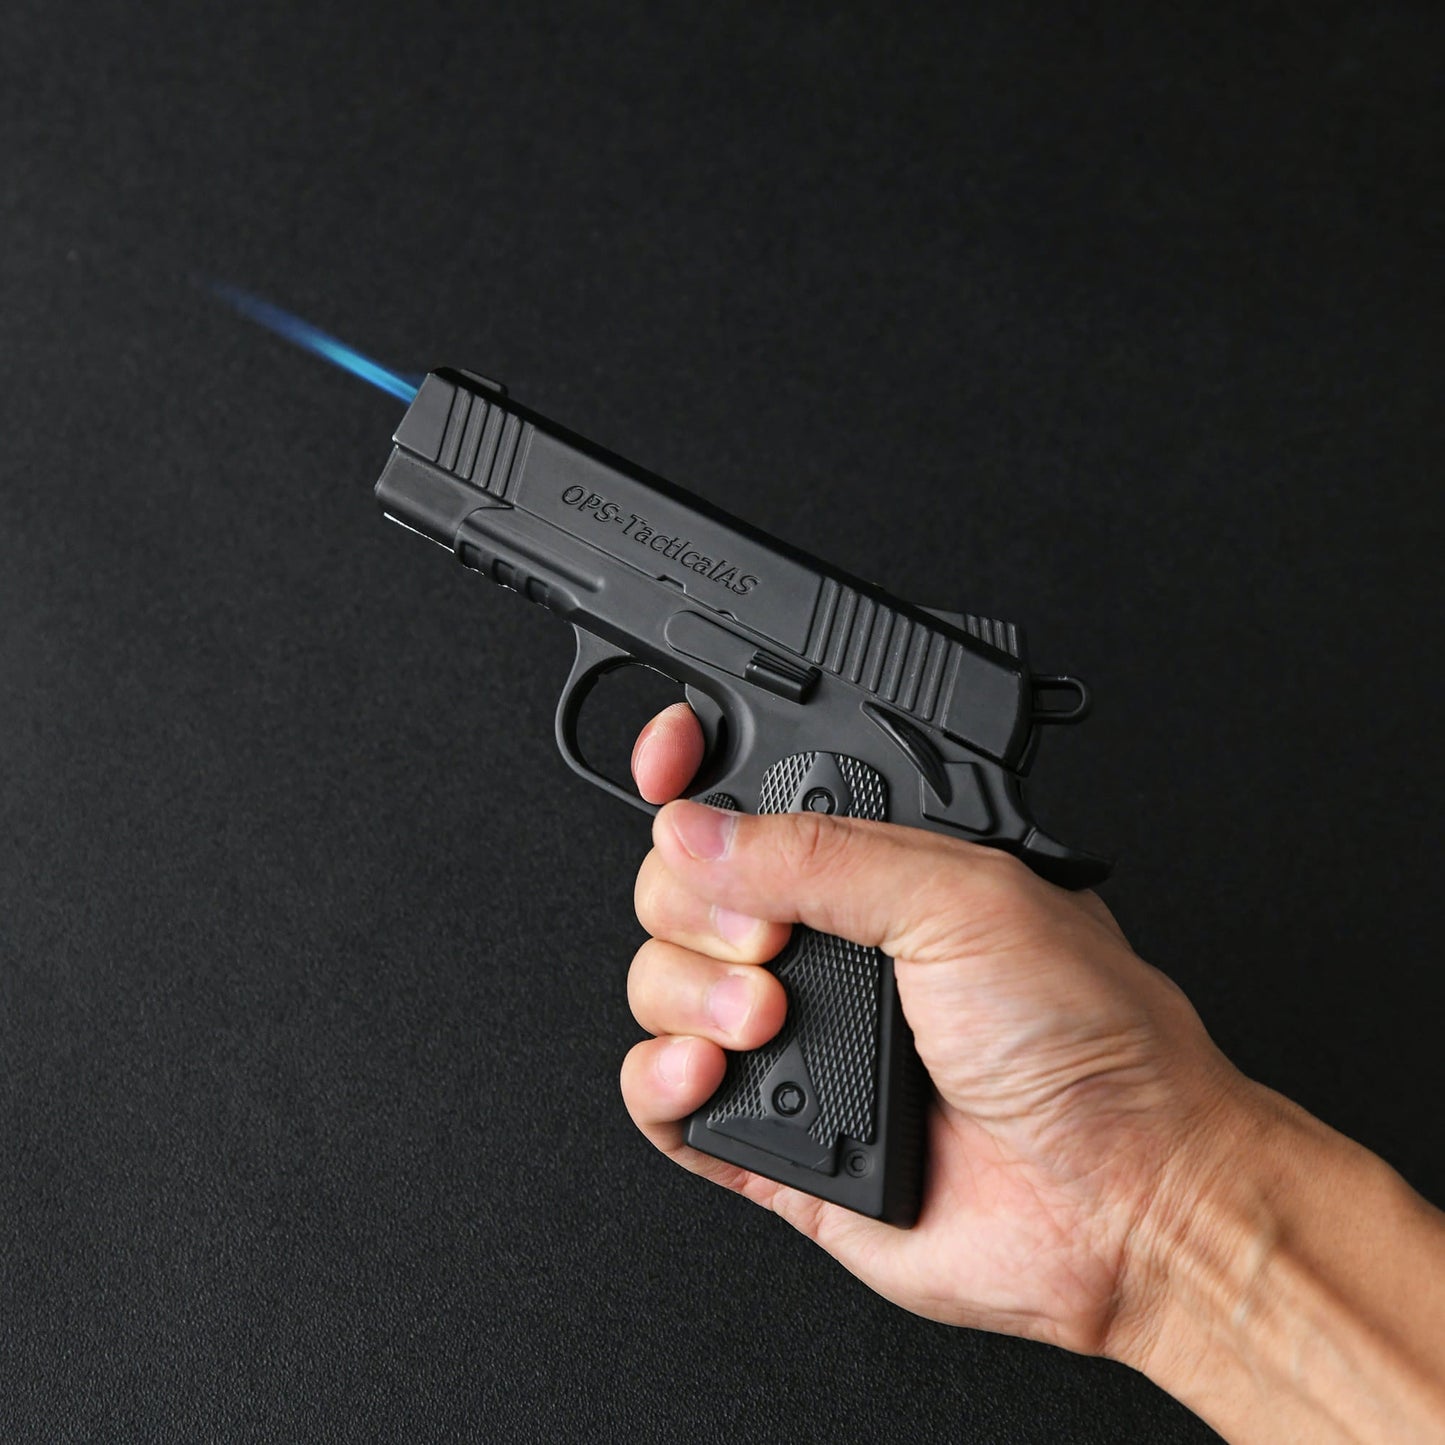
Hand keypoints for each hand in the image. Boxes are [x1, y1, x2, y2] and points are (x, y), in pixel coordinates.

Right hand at [619, 703, 1241, 1356]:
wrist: (1122, 1199)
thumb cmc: (1092, 1040)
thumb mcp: (964, 897)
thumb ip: (823, 854)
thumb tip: (697, 830)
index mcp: (876, 868)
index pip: (748, 800)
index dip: (690, 775)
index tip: (665, 768)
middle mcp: (828, 945)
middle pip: (681, 889)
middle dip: (696, 906)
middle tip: (773, 939)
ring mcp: (796, 1037)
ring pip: (660, 985)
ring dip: (689, 995)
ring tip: (772, 1019)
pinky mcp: (771, 1134)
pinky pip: (659, 1096)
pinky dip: (658, 1079)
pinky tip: (709, 1074)